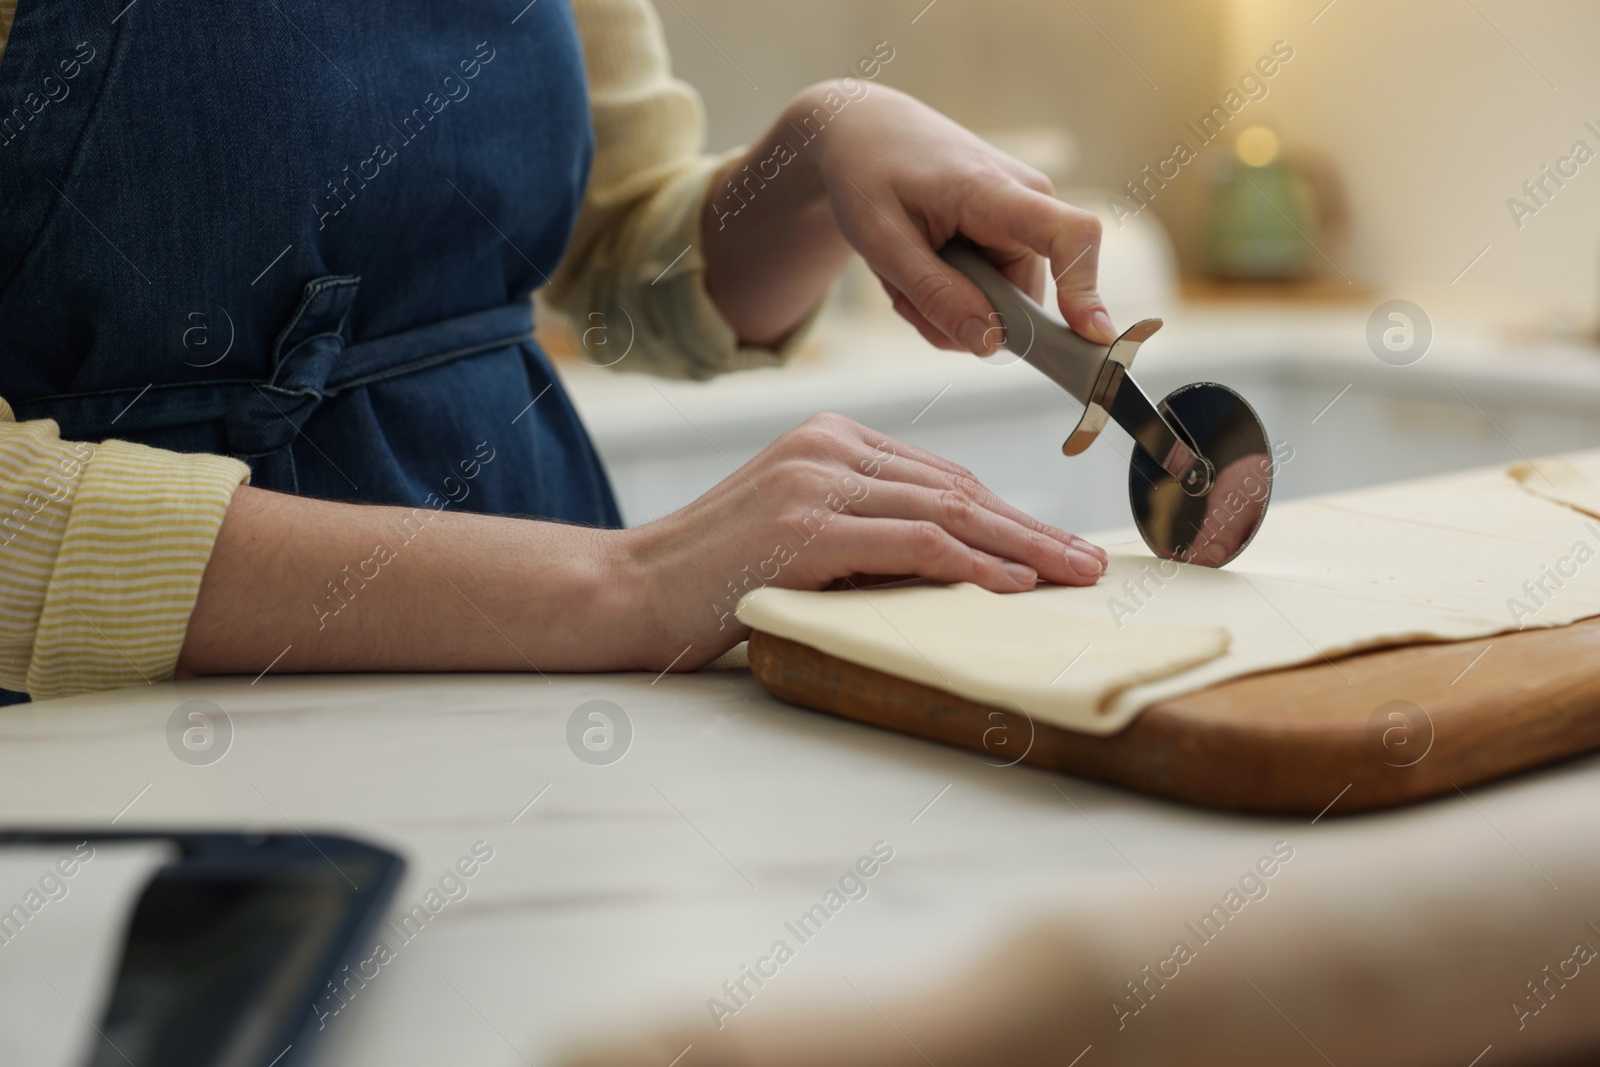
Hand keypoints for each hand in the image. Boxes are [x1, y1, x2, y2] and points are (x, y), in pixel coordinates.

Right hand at [617, 413, 1105, 668]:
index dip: (1008, 514)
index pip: (941, 477)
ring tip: (1073, 576)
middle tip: (1090, 562)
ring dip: (1023, 547)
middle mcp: (829, 445)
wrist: (626, 590)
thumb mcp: (797, 538)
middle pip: (957, 487)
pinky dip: (973, 562)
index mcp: (829, 439)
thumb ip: (864, 533)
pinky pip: (916, 540)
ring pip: (948, 509)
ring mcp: (818, 479)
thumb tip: (954, 564)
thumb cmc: (710, 577)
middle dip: (1032, 529)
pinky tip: (1015, 583)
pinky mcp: (808, 523)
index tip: (1056, 546)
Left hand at [814, 83, 1114, 352]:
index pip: (1069, 235)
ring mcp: (1022, 219)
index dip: (1086, 288)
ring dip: (946, 307)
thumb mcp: (881, 241)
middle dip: (958, 319)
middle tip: (903, 296)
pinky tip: (919, 265)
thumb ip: (935, 294)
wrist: (867, 130)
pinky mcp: (1012, 233)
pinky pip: (991, 292)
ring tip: (905, 270)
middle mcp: (1027, 202)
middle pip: (1021, 301)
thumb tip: (990, 343)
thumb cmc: (869, 172)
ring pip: (1000, 306)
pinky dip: (950, 293)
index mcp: (995, 191)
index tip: (1093, 335)